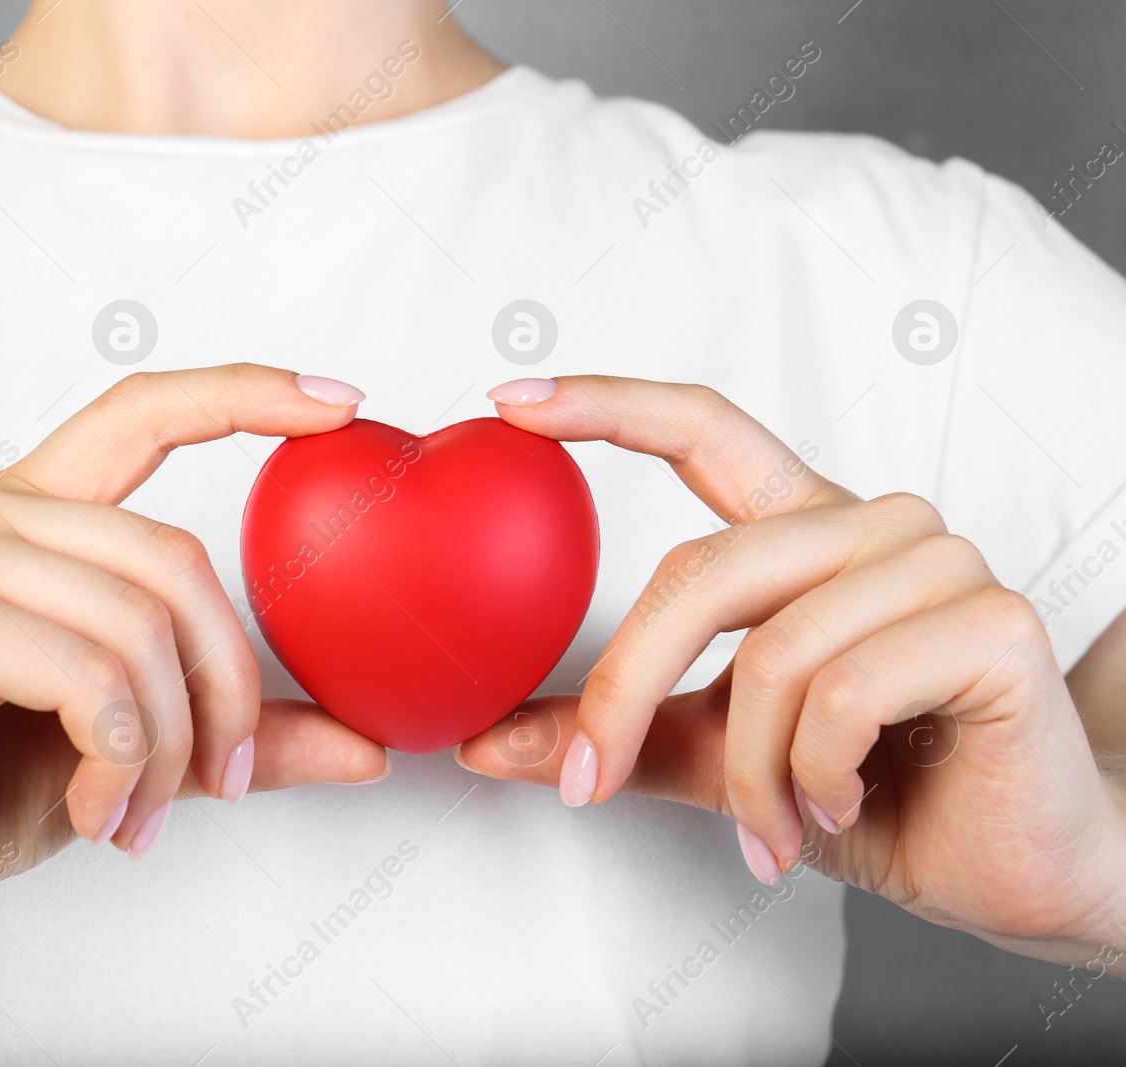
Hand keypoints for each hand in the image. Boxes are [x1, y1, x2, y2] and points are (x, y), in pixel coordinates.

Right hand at [0, 364, 388, 948]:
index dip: (245, 393)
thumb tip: (368, 747)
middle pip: (176, 556)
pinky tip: (95, 809)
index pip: (142, 413)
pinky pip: (90, 673)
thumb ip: (231, 734)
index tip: (343, 402)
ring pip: (140, 624)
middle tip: (222, 780)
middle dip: (225, 687)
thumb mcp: (132, 756)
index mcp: (29, 519)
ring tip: (140, 813)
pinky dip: (119, 759)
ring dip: (168, 744)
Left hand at [459, 375, 1125, 963]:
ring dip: (747, 770)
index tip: (511, 401)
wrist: (1008, 865)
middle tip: (589, 781)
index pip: (701, 429)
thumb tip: (489, 743)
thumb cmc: (873, 791)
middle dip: (624, 690)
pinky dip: (816, 774)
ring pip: (772, 652)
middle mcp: (870, 526)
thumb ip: (620, 734)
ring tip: (772, 825)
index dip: (606, 403)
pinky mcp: (993, 622)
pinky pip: (843, 690)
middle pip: (698, 570)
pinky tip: (841, 803)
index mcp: (802, 533)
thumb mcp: (718, 757)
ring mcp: (939, 562)